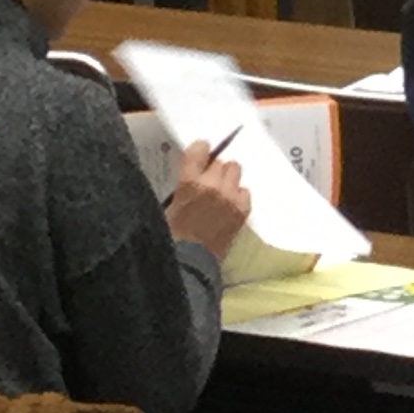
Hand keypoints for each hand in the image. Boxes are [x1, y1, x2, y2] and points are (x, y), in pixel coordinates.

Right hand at [164, 138, 250, 260]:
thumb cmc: (171, 237)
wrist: (189, 264)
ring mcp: (231, 197)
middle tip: (207, 181)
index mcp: (190, 182)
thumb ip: (183, 184)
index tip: (200, 154)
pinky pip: (245, 191)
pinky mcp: (243, 210)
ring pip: (235, 171)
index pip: (200, 149)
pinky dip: (238, 195)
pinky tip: (229, 205)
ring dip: (227, 178)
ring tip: (219, 193)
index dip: (200, 151)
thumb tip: (193, 173)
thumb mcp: (168, 205)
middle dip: (213, 169)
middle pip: (220, 161)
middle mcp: (213, 185)